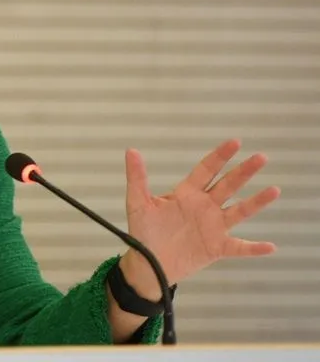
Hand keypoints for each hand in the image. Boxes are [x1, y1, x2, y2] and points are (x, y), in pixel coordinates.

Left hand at [119, 139, 280, 298]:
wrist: (147, 263)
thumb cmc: (143, 232)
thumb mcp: (138, 203)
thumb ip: (137, 177)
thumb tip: (131, 150)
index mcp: (187, 194)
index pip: (207, 170)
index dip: (220, 156)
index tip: (235, 142)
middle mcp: (204, 207)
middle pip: (228, 186)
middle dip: (244, 171)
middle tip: (261, 157)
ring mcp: (213, 227)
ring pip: (239, 211)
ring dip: (256, 202)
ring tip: (274, 190)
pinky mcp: (216, 248)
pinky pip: (239, 248)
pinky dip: (254, 248)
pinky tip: (270, 246)